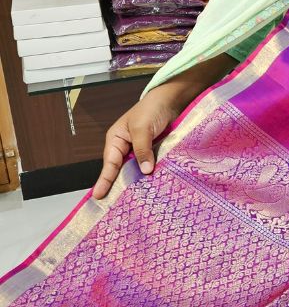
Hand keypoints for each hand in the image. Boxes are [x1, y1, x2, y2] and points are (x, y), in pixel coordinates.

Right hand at [93, 85, 182, 200]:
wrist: (172, 100)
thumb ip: (142, 149)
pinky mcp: (154, 152)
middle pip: (120, 170)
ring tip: (133, 201)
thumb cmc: (152, 108)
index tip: (98, 195)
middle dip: (118, 185)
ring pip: (135, 170)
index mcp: (116, 139)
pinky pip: (150, 166)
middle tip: (113, 205)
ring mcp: (140, 151)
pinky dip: (150, 176)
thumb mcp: (142, 128)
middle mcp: (126, 147)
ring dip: (136, 182)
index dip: (104, 180)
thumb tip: (144, 170)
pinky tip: (152, 187)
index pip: (109, 163)